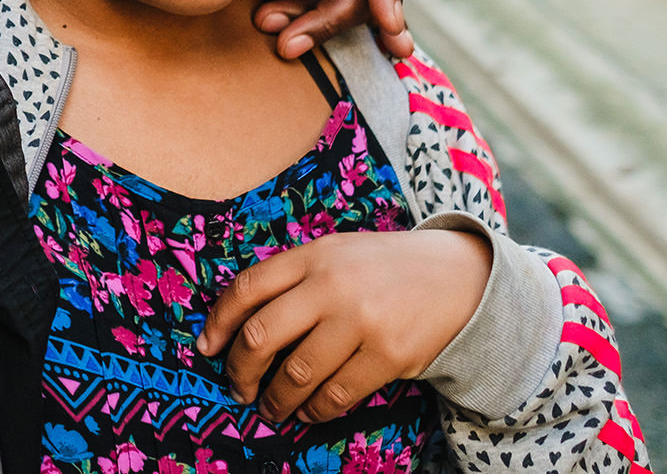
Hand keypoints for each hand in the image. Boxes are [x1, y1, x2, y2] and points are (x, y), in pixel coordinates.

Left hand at [195, 230, 491, 424]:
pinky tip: (307, 412)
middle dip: (239, 370)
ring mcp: (360, 321)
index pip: (247, 288)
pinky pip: (336, 394)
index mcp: (313, 255)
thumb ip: (293, 279)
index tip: (207, 348)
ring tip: (269, 409)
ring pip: (296, 373)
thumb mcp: (335, 254)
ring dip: (275, 399)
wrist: (460, 277)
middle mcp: (331, 285)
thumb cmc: (383, 269)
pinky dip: (314, 410)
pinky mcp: (388, 355)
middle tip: (237, 388)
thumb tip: (240, 327)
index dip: (218, 323)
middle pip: (261, 335)